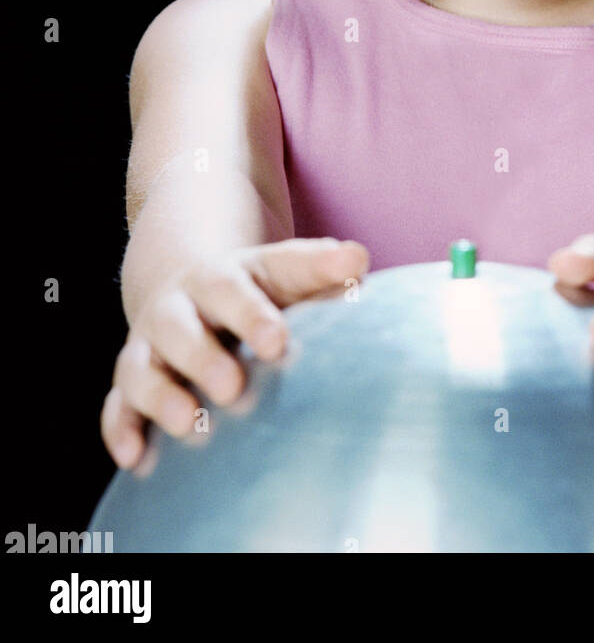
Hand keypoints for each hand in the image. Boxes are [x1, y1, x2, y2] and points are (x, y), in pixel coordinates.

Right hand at [100, 237, 368, 470]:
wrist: (192, 283)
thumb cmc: (259, 290)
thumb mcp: (287, 272)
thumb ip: (321, 268)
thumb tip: (355, 258)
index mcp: (224, 277)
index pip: (235, 288)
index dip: (253, 314)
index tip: (277, 341)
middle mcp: (180, 306)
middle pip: (181, 325)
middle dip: (203, 357)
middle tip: (233, 386)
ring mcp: (151, 343)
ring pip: (142, 366)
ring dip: (161, 395)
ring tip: (189, 424)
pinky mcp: (133, 379)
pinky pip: (117, 404)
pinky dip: (121, 428)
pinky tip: (135, 456)